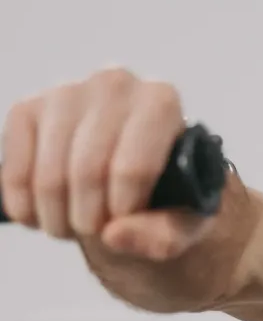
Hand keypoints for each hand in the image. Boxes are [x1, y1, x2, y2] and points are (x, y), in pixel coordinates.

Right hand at [0, 68, 217, 259]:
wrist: (135, 179)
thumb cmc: (169, 197)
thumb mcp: (186, 223)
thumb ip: (165, 235)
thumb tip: (113, 235)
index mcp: (160, 102)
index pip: (133, 167)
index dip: (124, 211)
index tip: (126, 225)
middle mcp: (113, 85)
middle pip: (88, 172)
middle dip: (90, 220)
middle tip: (98, 233)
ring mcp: (65, 94)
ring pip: (50, 176)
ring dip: (59, 219)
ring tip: (76, 226)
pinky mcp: (28, 111)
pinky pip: (15, 171)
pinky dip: (27, 207)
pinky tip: (45, 215)